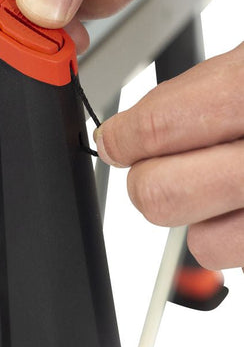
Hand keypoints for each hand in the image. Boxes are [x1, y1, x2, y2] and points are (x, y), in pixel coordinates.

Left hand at [94, 43, 243, 269]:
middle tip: (156, 161)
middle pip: (156, 194)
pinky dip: (226, 230)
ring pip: (197, 241)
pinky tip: (239, 200)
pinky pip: (232, 256)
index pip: (152, 129)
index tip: (116, 140)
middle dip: (145, 178)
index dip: (121, 139)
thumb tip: (130, 128)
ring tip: (211, 180)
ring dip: (191, 212)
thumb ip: (199, 91)